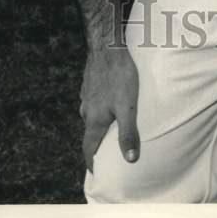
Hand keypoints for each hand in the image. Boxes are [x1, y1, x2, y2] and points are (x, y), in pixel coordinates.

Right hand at [79, 44, 139, 172]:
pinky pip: (94, 100)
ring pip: (92, 114)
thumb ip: (128, 133)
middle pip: (90, 132)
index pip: (88, 148)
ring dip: (100, 123)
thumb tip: (130, 160)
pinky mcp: (90, 81)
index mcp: (94, 120)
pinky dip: (101, 106)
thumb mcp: (128, 107)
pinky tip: (111, 100)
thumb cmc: (119, 76)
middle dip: (97, 143)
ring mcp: (86, 94)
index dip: (92, 162)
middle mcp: (86, 109)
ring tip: (112, 125)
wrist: (106, 45)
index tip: (96, 172)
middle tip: (107, 151)